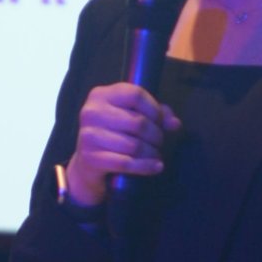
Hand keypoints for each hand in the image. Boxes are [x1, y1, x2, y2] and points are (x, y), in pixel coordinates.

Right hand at [64, 83, 180, 208]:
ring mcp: (88, 135)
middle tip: (159, 142)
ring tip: (155, 154)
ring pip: (134, 145)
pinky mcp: (90, 158)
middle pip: (138, 122)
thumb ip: (155, 114)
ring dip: (151, 152)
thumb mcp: (130, 116)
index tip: (161, 122)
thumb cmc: (112, 134)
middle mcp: (92, 112)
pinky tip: (156, 167)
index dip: (154, 109)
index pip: (136, 95)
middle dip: (156, 135)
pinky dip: (146, 167)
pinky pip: (126, 163)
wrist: (87, 163)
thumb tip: (174, 123)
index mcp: (101, 95)